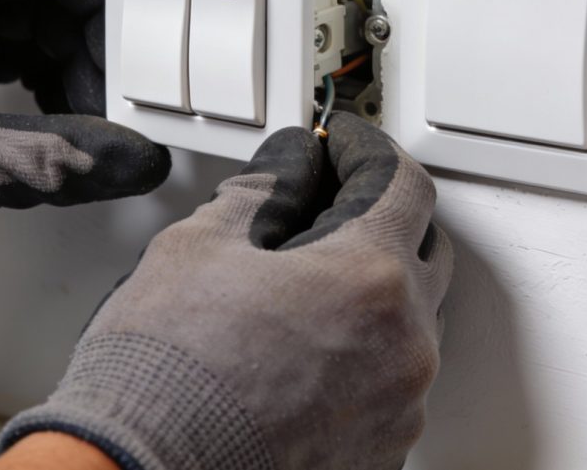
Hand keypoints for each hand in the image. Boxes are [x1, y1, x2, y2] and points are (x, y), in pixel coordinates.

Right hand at [0, 113, 453, 469]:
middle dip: (381, 216)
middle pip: (423, 248)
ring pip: (414, 319)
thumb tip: (291, 164)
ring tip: (308, 284)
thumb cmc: (163, 372)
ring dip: (376, 288)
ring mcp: (399, 404)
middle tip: (325, 207)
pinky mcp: (384, 449)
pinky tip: (308, 346)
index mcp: (370, 279)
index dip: (367, 151)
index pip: (404, 183)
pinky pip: (395, 379)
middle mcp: (405, 344)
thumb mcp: (202, 244)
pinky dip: (366, 350)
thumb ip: (265, 189)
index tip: (341, 146)